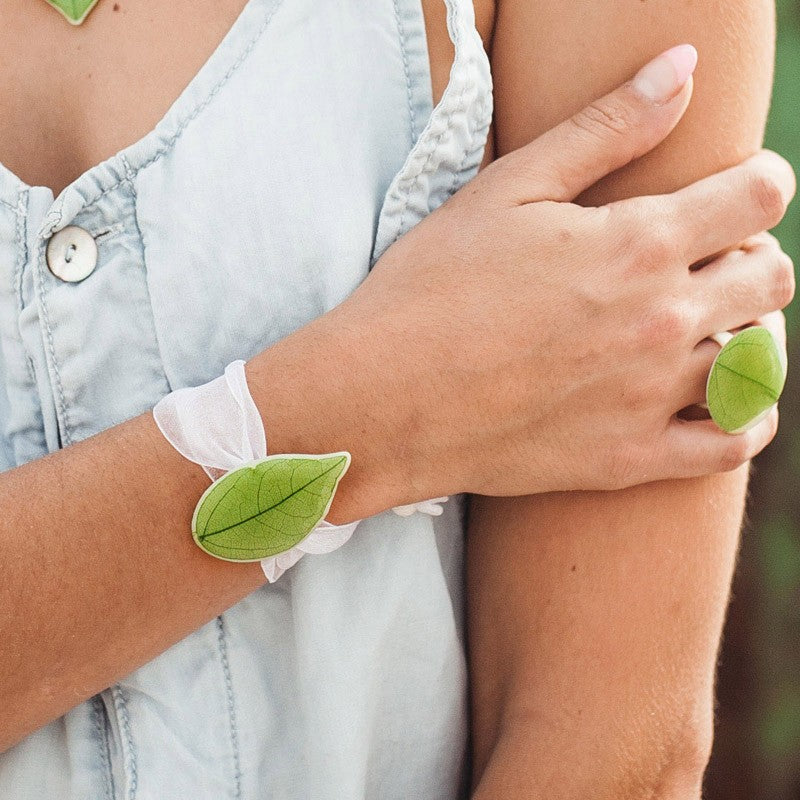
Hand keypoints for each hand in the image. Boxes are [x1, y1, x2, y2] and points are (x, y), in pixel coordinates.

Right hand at [342, 46, 794, 496]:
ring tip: (704, 325)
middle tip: (705, 259)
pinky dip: (746, 418)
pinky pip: (732, 442)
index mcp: (639, 243)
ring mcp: (650, 397)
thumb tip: (683, 67)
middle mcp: (662, 321)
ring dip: (748, 330)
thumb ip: (604, 128)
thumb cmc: (431, 288)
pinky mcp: (629, 457)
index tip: (735, 189)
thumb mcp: (508, 189)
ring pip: (760, 359)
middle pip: (771, 277)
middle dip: (750, 255)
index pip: (760, 196)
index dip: (759, 181)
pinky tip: (725, 398)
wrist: (382, 398)